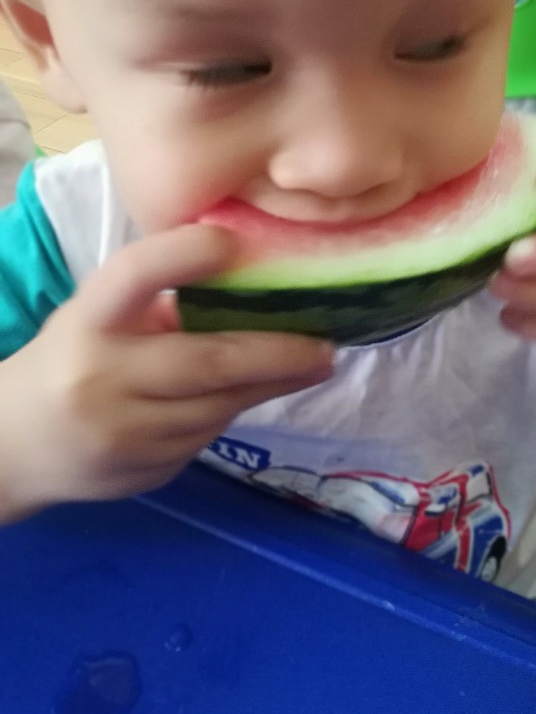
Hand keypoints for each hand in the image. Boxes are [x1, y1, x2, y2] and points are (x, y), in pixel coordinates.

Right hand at [0, 225, 333, 520]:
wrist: (12, 448)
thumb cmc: (72, 361)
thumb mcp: (98, 318)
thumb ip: (159, 302)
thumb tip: (253, 280)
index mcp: (88, 321)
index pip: (134, 276)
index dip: (182, 256)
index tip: (234, 241)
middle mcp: (102, 376)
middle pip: (206, 360)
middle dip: (277, 354)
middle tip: (326, 348)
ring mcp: (122, 433)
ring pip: (218, 407)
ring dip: (265, 385)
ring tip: (306, 365)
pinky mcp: (142, 472)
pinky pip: (205, 438)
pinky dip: (228, 413)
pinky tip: (238, 398)